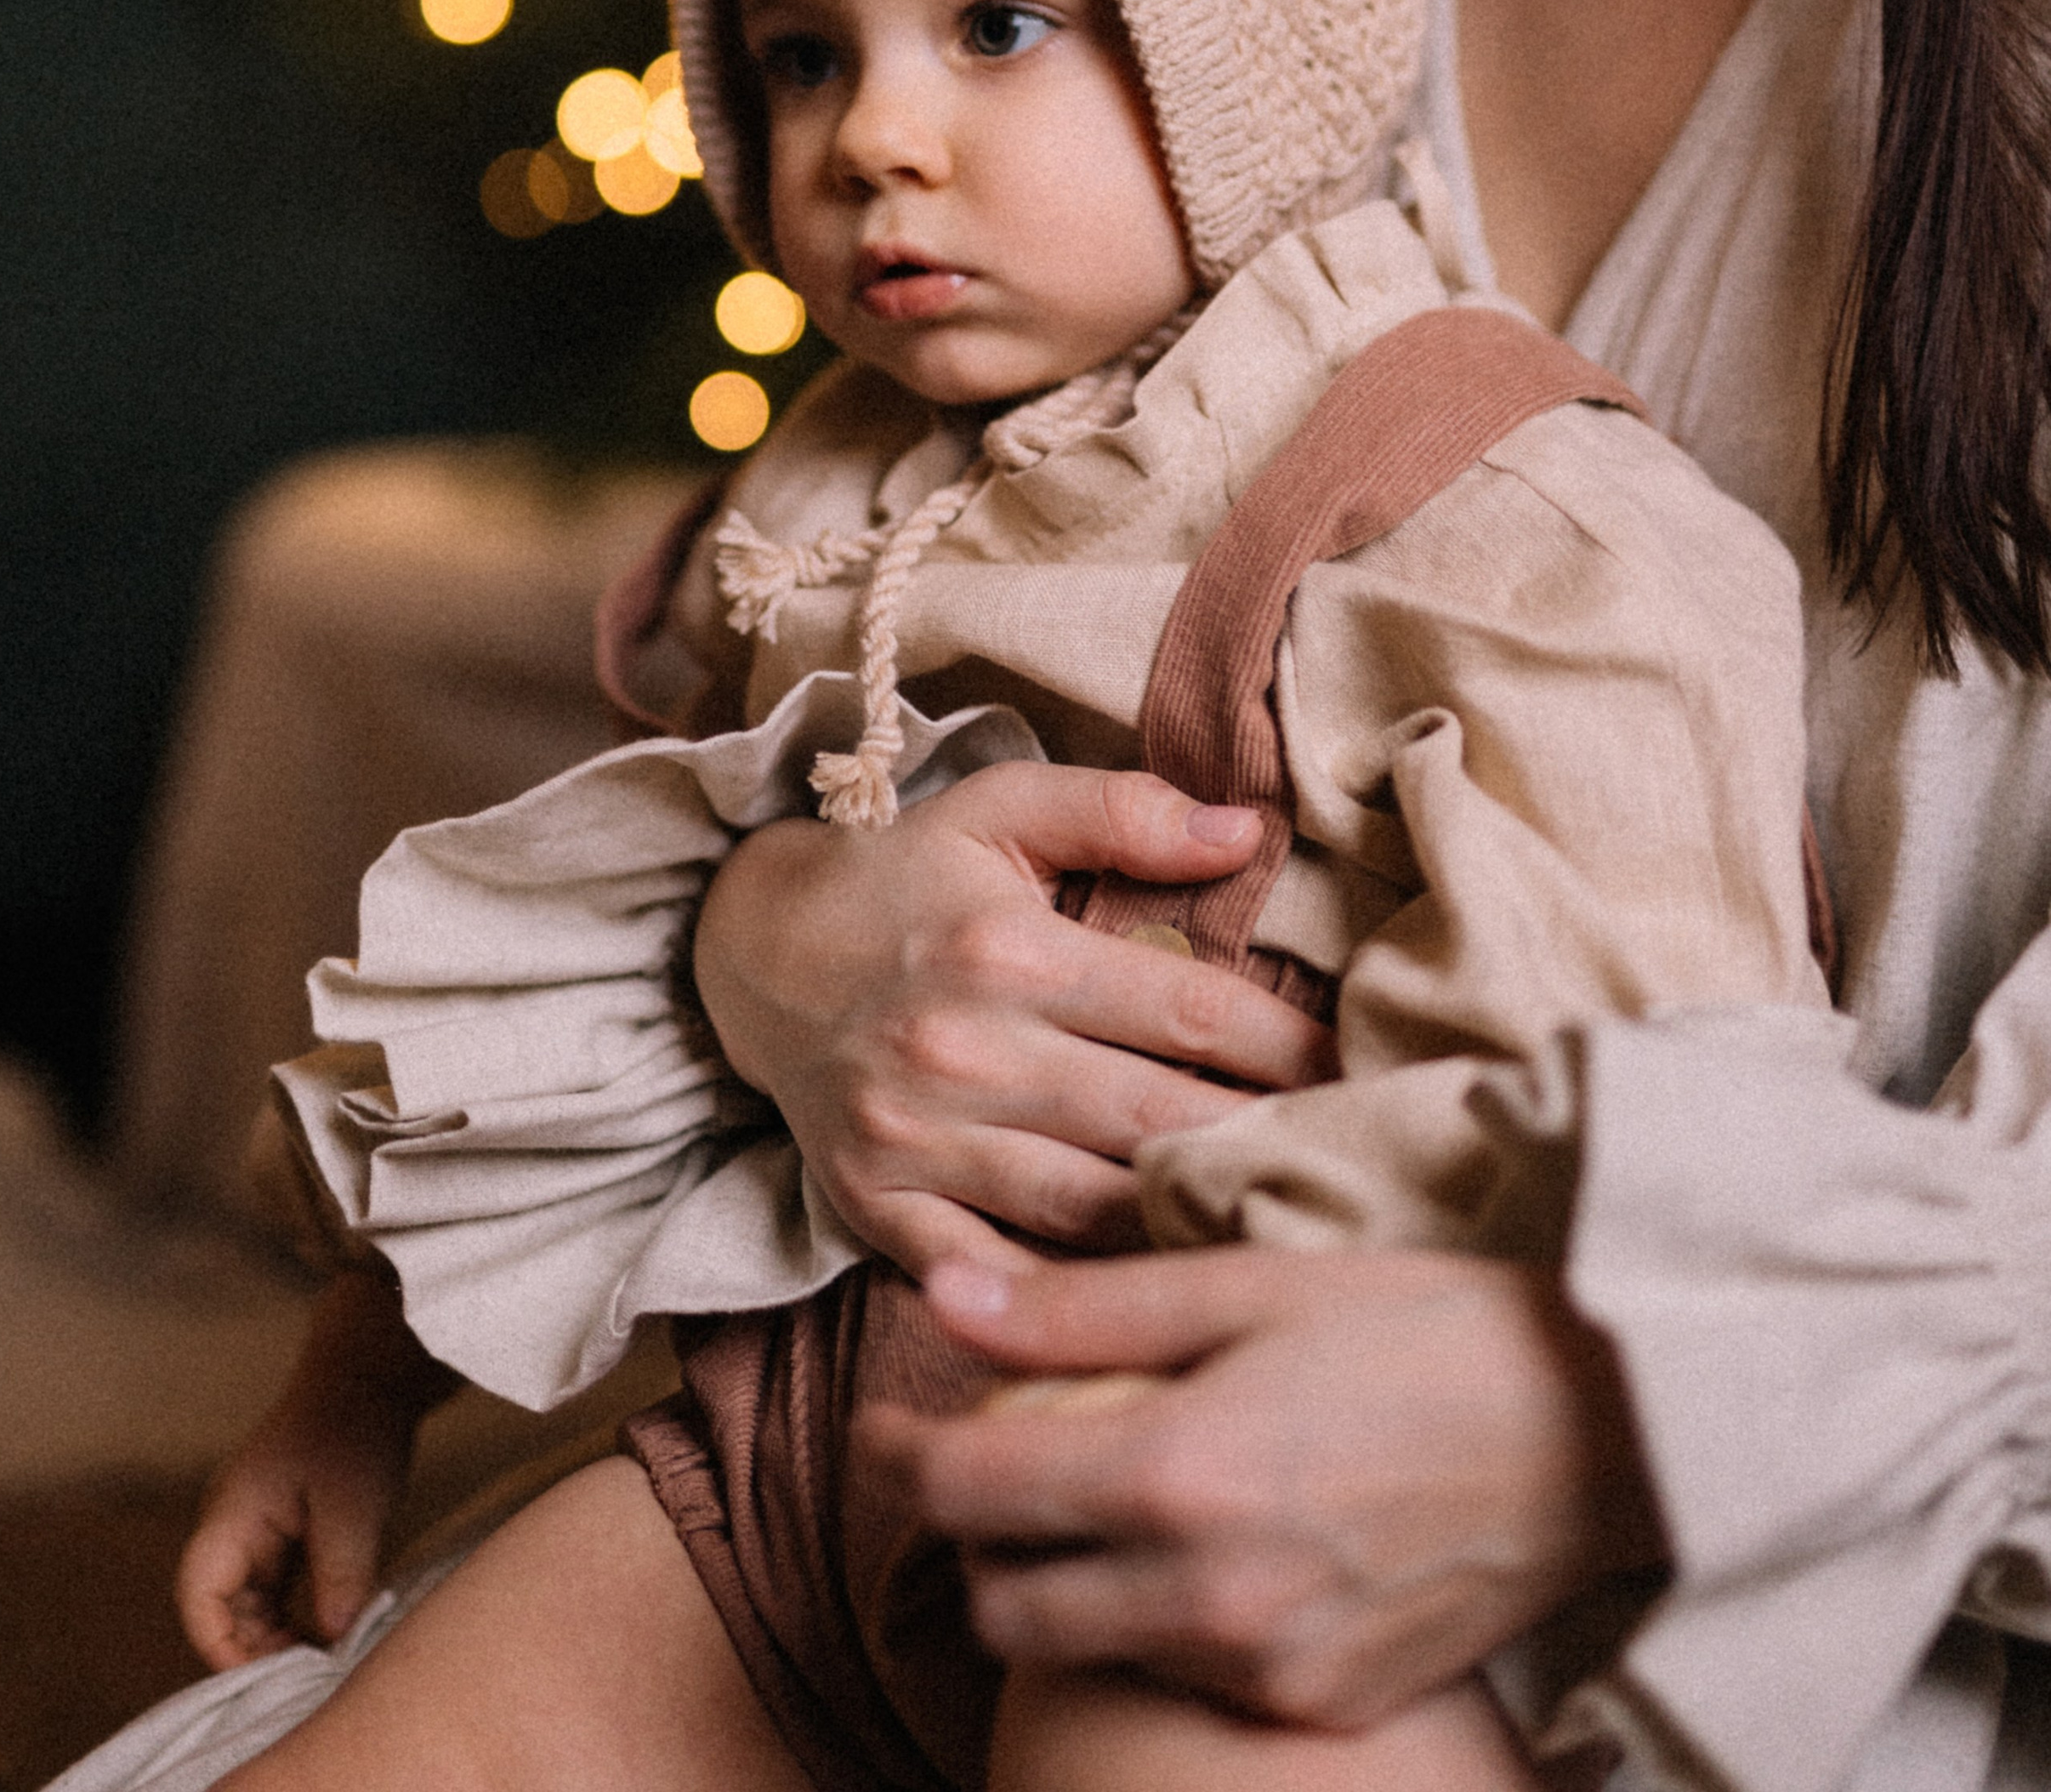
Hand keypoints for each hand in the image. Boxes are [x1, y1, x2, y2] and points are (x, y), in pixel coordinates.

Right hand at [176, 1269, 452, 1668]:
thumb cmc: (354, 1426)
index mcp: (231, 1514)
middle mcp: (234, 1525)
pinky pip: (277, 1589)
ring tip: (323, 1661)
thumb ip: (339, 1574)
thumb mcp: (353, 1504)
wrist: (373, 1371)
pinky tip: (332, 1631)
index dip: (221, 1646)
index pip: (199, 1597)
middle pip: (221, 1608)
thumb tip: (330, 1639)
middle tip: (309, 1676)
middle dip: (256, 1648)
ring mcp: (258, 1528)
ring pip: (250, 1603)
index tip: (267, 1679)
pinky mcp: (285, 1531)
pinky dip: (297, 1615)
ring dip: (278, 1635)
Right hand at [693, 765, 1335, 1276]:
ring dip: (1187, 1231)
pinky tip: (1148, 1311)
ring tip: (1286, 1243)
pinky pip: (993, 1279)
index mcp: (1012, 951)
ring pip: (1088, 1210)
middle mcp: (967, 1051)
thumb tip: (1246, 831)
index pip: (1192, 1013)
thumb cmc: (903, 876)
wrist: (752, 953)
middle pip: (1155, 1119)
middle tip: (1360, 1171)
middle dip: (1264, 1146)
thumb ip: (1121, 810)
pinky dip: (1067, 1302)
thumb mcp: (1000, 809)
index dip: (1295, 1050)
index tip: (1367, 1075)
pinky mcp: (881, 1210)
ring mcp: (920, 1142)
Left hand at [862, 1246, 1661, 1725]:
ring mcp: (1270, 1669)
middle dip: (975, 1541)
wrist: (1610, 1427)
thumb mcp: (1245, 1286)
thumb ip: (1081, 1308)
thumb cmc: (1426, 1325)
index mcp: (1178, 1474)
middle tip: (992, 1466)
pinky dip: (1162, 1622)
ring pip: (1092, 1651)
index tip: (886, 1427)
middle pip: (1006, 1606)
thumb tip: (947, 1296)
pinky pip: (1191, 1679)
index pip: (968, 1497)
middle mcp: (1209, 1596)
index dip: (902, 1458)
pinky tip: (1204, 1546)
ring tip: (1106, 1495)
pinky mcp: (1325, 1706)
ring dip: (1066, 1584)